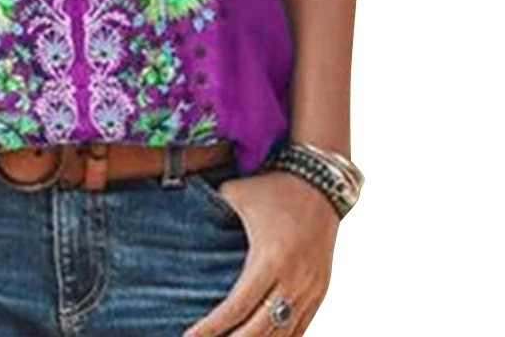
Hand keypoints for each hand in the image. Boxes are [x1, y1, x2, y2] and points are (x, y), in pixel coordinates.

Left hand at [183, 171, 338, 336]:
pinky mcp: (320, 291)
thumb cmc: (273, 187)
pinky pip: (301, 329)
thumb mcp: (237, 194)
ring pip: (282, 336)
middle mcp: (292, 280)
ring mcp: (310, 290)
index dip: (212, 329)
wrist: (321, 182)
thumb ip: (212, 210)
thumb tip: (183, 218)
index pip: (236, 307)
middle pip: (259, 331)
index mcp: (269, 259)